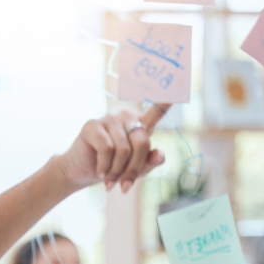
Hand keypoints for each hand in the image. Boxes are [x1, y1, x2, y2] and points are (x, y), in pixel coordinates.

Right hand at [55, 105, 169, 192]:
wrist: (82, 173)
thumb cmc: (111, 168)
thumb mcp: (135, 170)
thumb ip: (149, 162)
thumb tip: (160, 154)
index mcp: (140, 125)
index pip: (157, 109)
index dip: (168, 99)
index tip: (181, 78)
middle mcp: (126, 117)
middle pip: (142, 142)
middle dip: (134, 168)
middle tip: (124, 184)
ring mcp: (108, 118)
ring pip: (124, 149)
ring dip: (116, 170)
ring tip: (109, 179)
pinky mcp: (92, 125)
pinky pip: (107, 149)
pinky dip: (105, 166)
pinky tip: (100, 172)